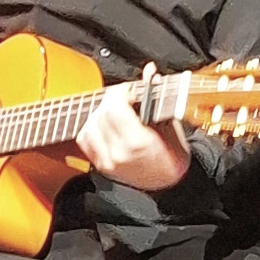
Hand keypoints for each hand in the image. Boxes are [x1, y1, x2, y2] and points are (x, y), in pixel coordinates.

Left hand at [77, 75, 191, 191]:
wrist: (169, 187)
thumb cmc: (173, 159)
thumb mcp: (171, 126)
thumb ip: (157, 97)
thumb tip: (150, 72)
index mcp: (138, 142)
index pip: (114, 106)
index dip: (120, 92)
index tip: (129, 90)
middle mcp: (120, 152)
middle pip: (101, 113)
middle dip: (112, 100)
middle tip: (123, 98)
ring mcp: (109, 160)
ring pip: (90, 124)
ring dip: (100, 113)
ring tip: (114, 111)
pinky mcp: (102, 165)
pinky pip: (85, 139)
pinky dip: (91, 127)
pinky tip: (104, 125)